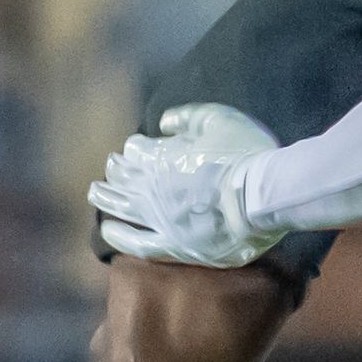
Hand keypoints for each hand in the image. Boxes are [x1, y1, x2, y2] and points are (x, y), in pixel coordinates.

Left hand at [90, 103, 282, 267]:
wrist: (265, 197)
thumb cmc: (247, 155)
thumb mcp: (220, 119)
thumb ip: (187, 116)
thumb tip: (163, 123)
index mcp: (161, 158)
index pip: (136, 151)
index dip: (135, 147)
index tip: (136, 146)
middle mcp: (152, 188)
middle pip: (123, 177)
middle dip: (116, 169)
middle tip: (112, 165)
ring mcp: (160, 219)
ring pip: (122, 207)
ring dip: (106, 197)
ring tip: (96, 191)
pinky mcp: (173, 245)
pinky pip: (136, 244)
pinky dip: (119, 236)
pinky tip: (107, 230)